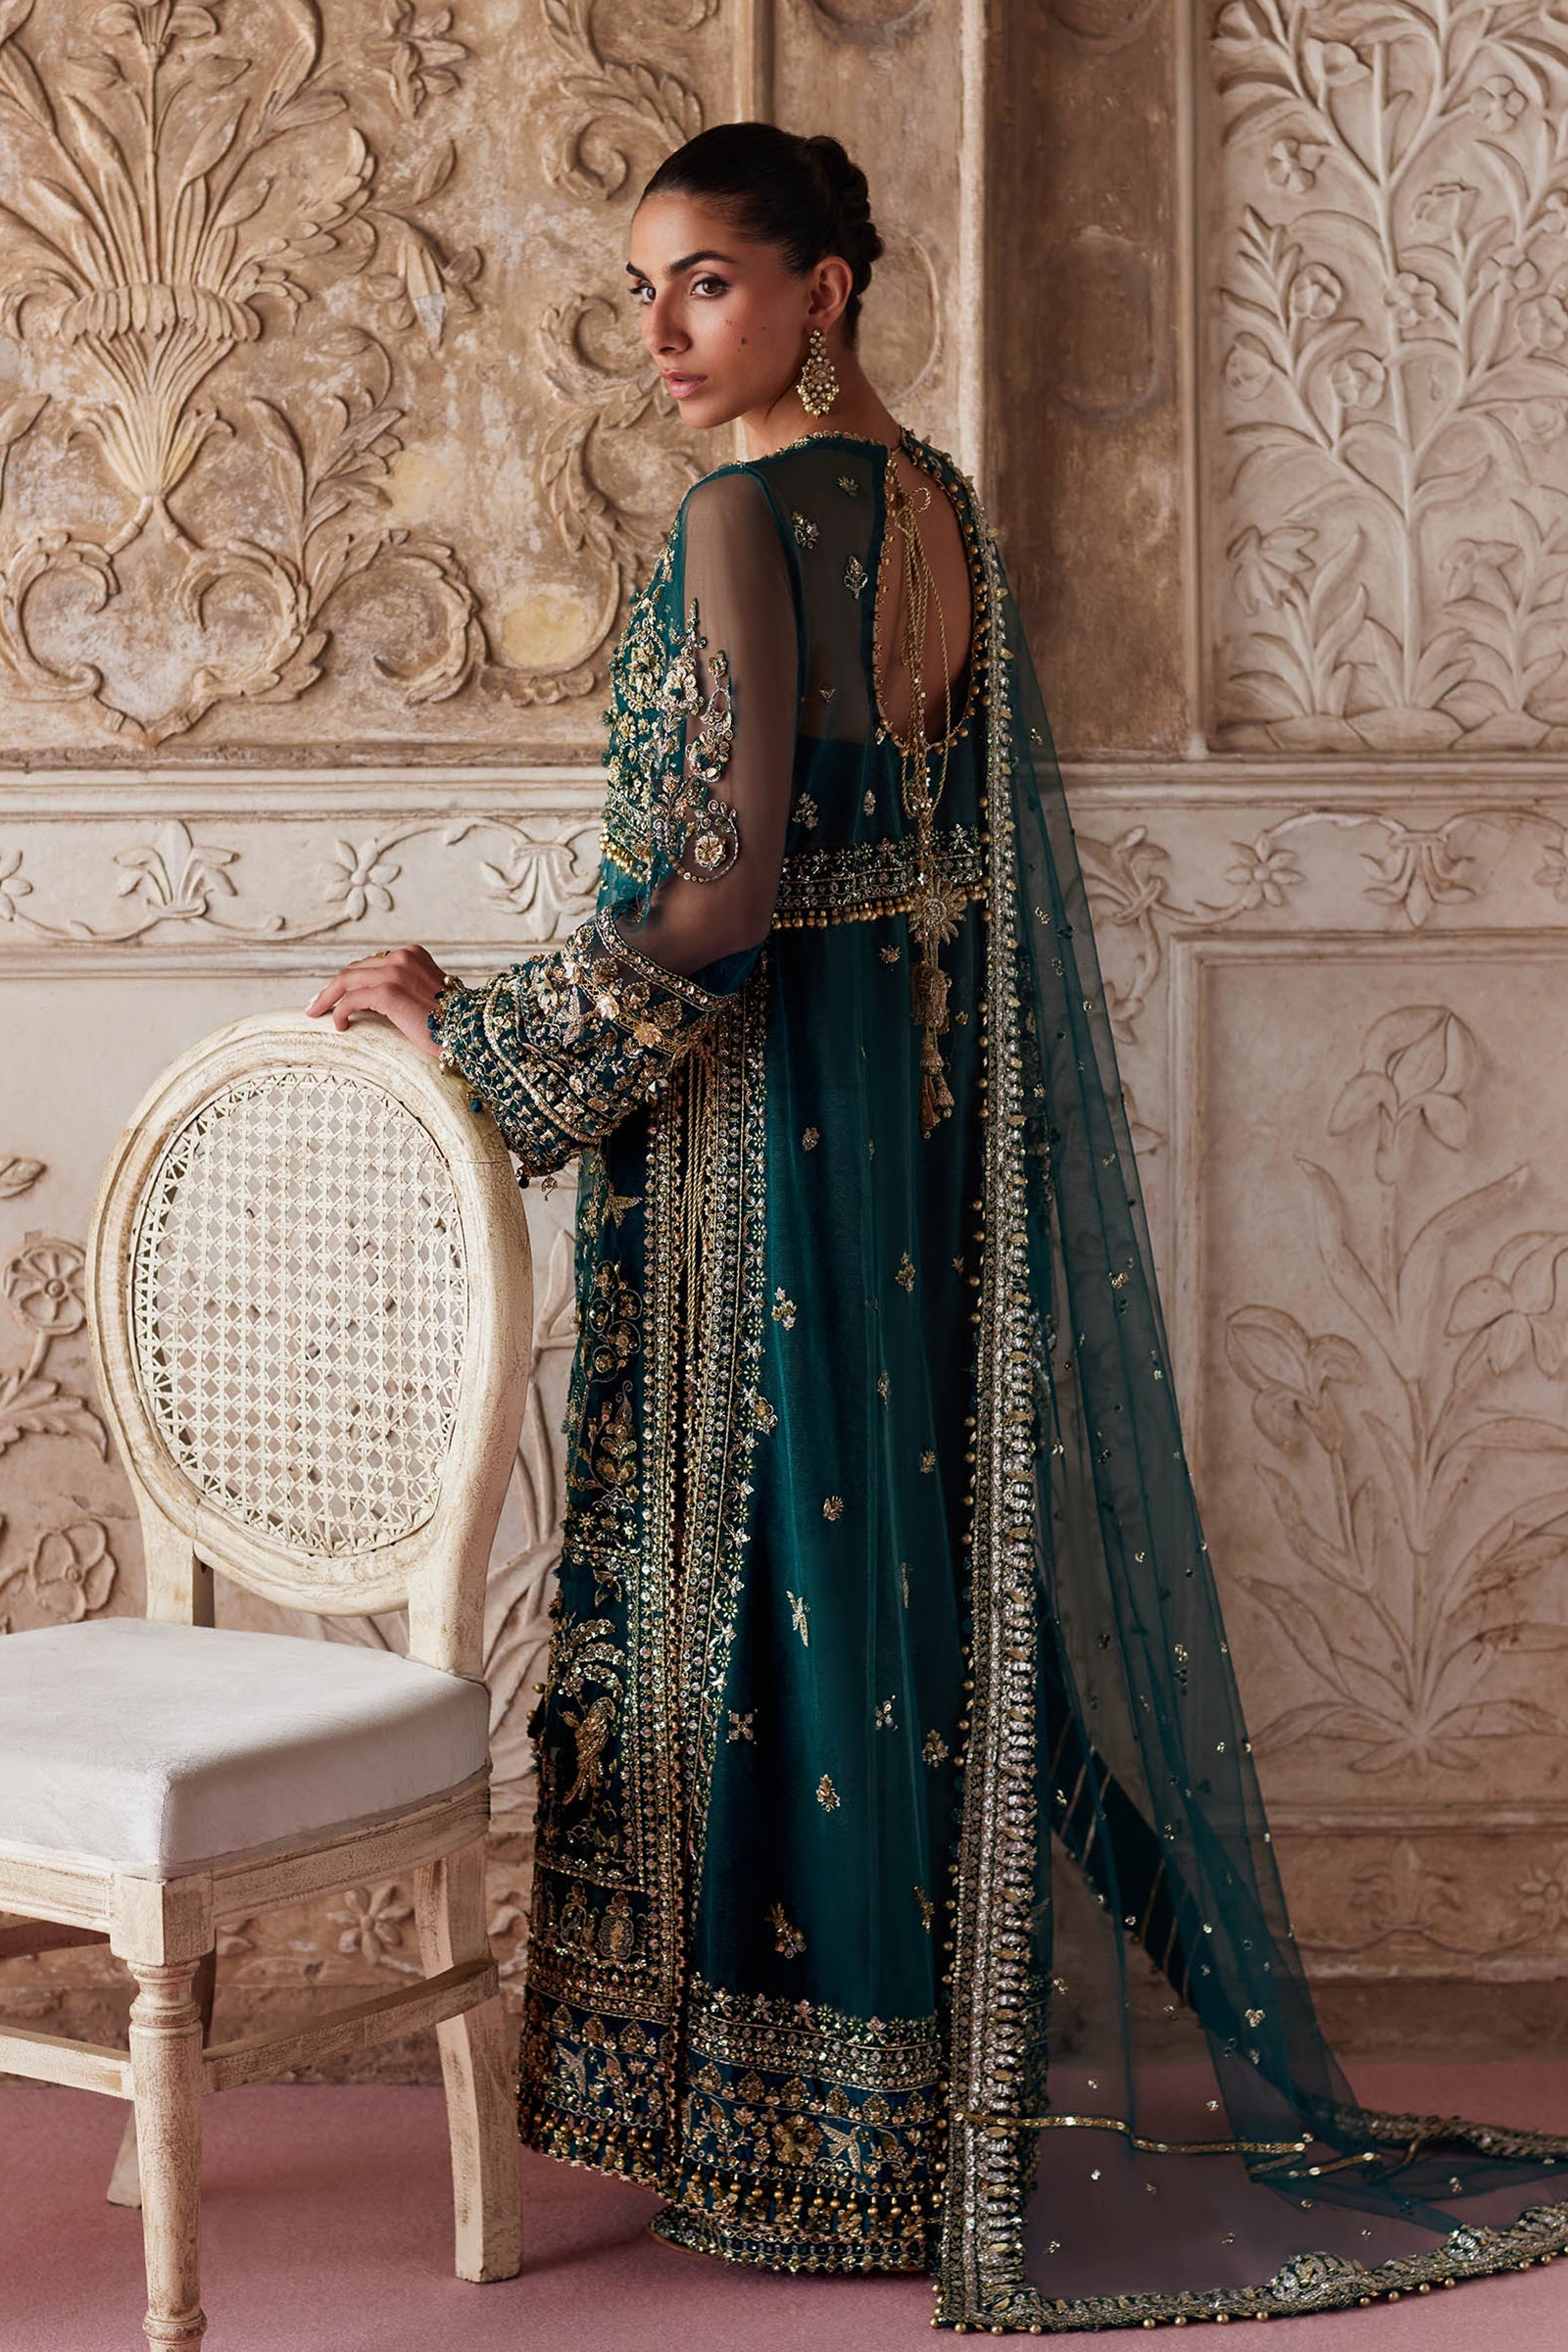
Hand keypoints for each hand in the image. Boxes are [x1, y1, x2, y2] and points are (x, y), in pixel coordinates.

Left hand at [304, 945, 448, 1057]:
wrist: (471, 1033)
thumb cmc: (453, 1022)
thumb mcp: (428, 997)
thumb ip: (405, 989)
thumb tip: (377, 1000)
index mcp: (413, 954)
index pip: (371, 964)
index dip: (350, 980)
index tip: (335, 994)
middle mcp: (404, 957)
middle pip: (355, 969)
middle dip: (332, 987)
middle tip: (316, 1004)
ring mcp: (396, 972)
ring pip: (347, 981)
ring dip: (328, 997)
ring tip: (316, 1012)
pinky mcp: (389, 991)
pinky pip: (352, 1000)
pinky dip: (340, 1011)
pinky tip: (340, 1025)